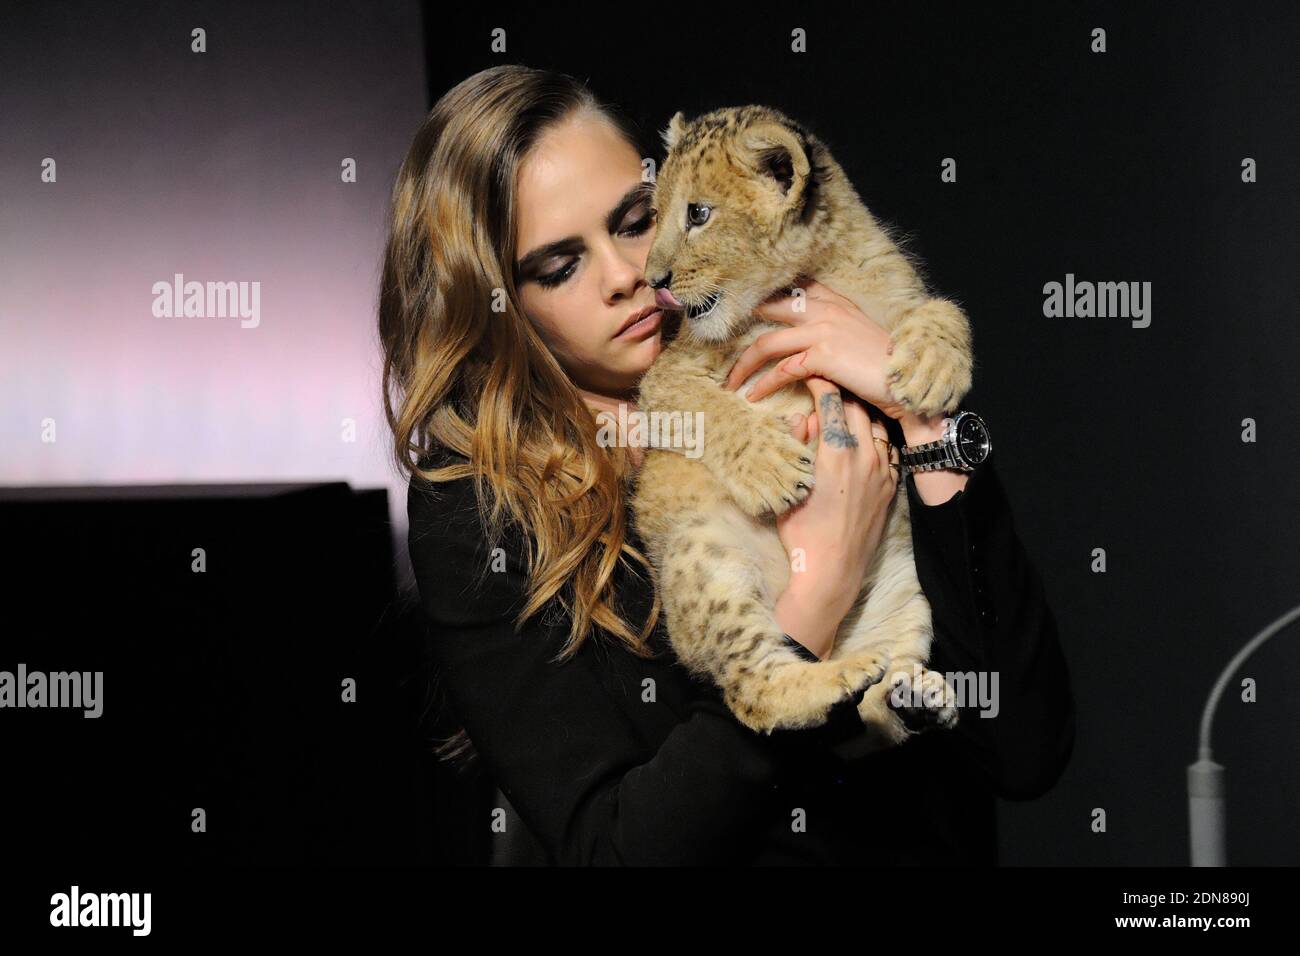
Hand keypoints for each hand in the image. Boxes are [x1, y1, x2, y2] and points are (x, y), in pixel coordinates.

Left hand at [723, 279, 909, 418]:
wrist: (906, 380)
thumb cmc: (885, 364)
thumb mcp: (858, 336)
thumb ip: (834, 329)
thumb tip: (809, 339)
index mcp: (835, 302)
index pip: (792, 289)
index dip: (765, 296)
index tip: (743, 306)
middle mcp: (826, 310)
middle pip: (770, 310)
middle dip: (742, 324)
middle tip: (721, 338)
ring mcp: (822, 331)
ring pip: (768, 343)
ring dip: (744, 364)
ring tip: (730, 381)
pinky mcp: (822, 356)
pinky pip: (782, 370)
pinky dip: (764, 384)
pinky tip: (753, 395)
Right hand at [773, 377, 899, 658]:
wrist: (833, 572)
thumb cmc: (802, 533)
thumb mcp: (788, 487)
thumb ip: (796, 446)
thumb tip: (802, 419)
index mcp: (835, 453)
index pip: (831, 402)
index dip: (818, 382)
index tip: (808, 373)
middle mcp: (864, 456)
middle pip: (856, 406)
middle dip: (839, 391)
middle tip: (825, 383)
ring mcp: (882, 471)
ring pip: (876, 424)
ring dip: (859, 412)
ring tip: (844, 407)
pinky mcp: (891, 486)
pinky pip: (887, 448)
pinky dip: (874, 436)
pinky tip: (863, 438)